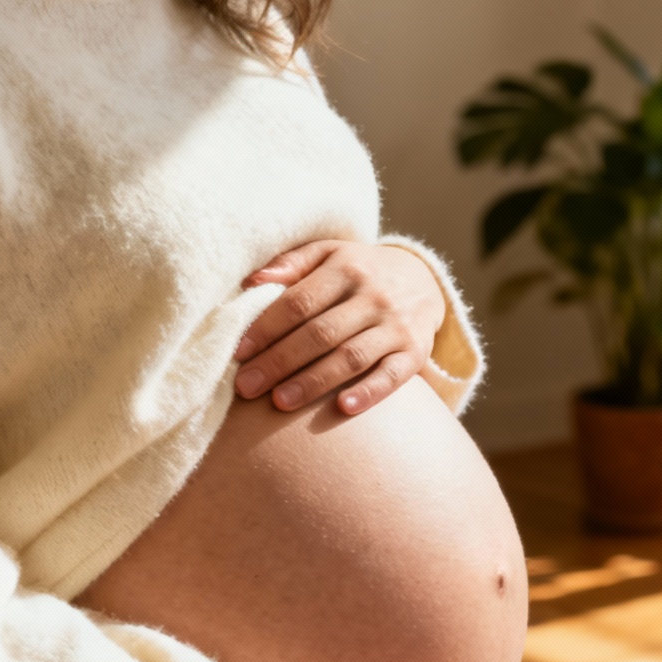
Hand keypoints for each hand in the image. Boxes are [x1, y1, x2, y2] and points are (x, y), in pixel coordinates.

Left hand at [234, 240, 446, 415]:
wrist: (423, 280)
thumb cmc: (359, 271)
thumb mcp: (329, 254)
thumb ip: (291, 264)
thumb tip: (251, 282)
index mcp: (346, 269)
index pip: (299, 302)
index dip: (267, 328)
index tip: (239, 352)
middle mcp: (373, 296)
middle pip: (320, 333)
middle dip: (280, 361)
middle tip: (246, 387)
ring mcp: (396, 326)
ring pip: (351, 356)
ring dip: (314, 381)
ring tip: (280, 402)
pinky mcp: (415, 352)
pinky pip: (393, 375)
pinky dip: (370, 392)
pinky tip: (344, 408)